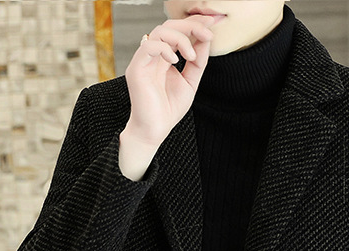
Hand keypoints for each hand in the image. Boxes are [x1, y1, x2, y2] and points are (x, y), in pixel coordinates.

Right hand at [123, 15, 218, 146]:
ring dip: (180, 38)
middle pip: (169, 26)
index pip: (177, 31)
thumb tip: (206, 40)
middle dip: (191, 26)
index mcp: (164, 57)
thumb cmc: (168, 110)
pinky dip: (165, 48)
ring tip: (191, 56)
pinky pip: (149, 46)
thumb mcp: (190, 83)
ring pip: (159, 32)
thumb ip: (197, 62)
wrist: (154, 131)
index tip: (212, 22)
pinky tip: (176, 60)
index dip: (194, 23)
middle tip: (207, 33)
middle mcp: (153, 56)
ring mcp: (143, 61)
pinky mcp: (137, 69)